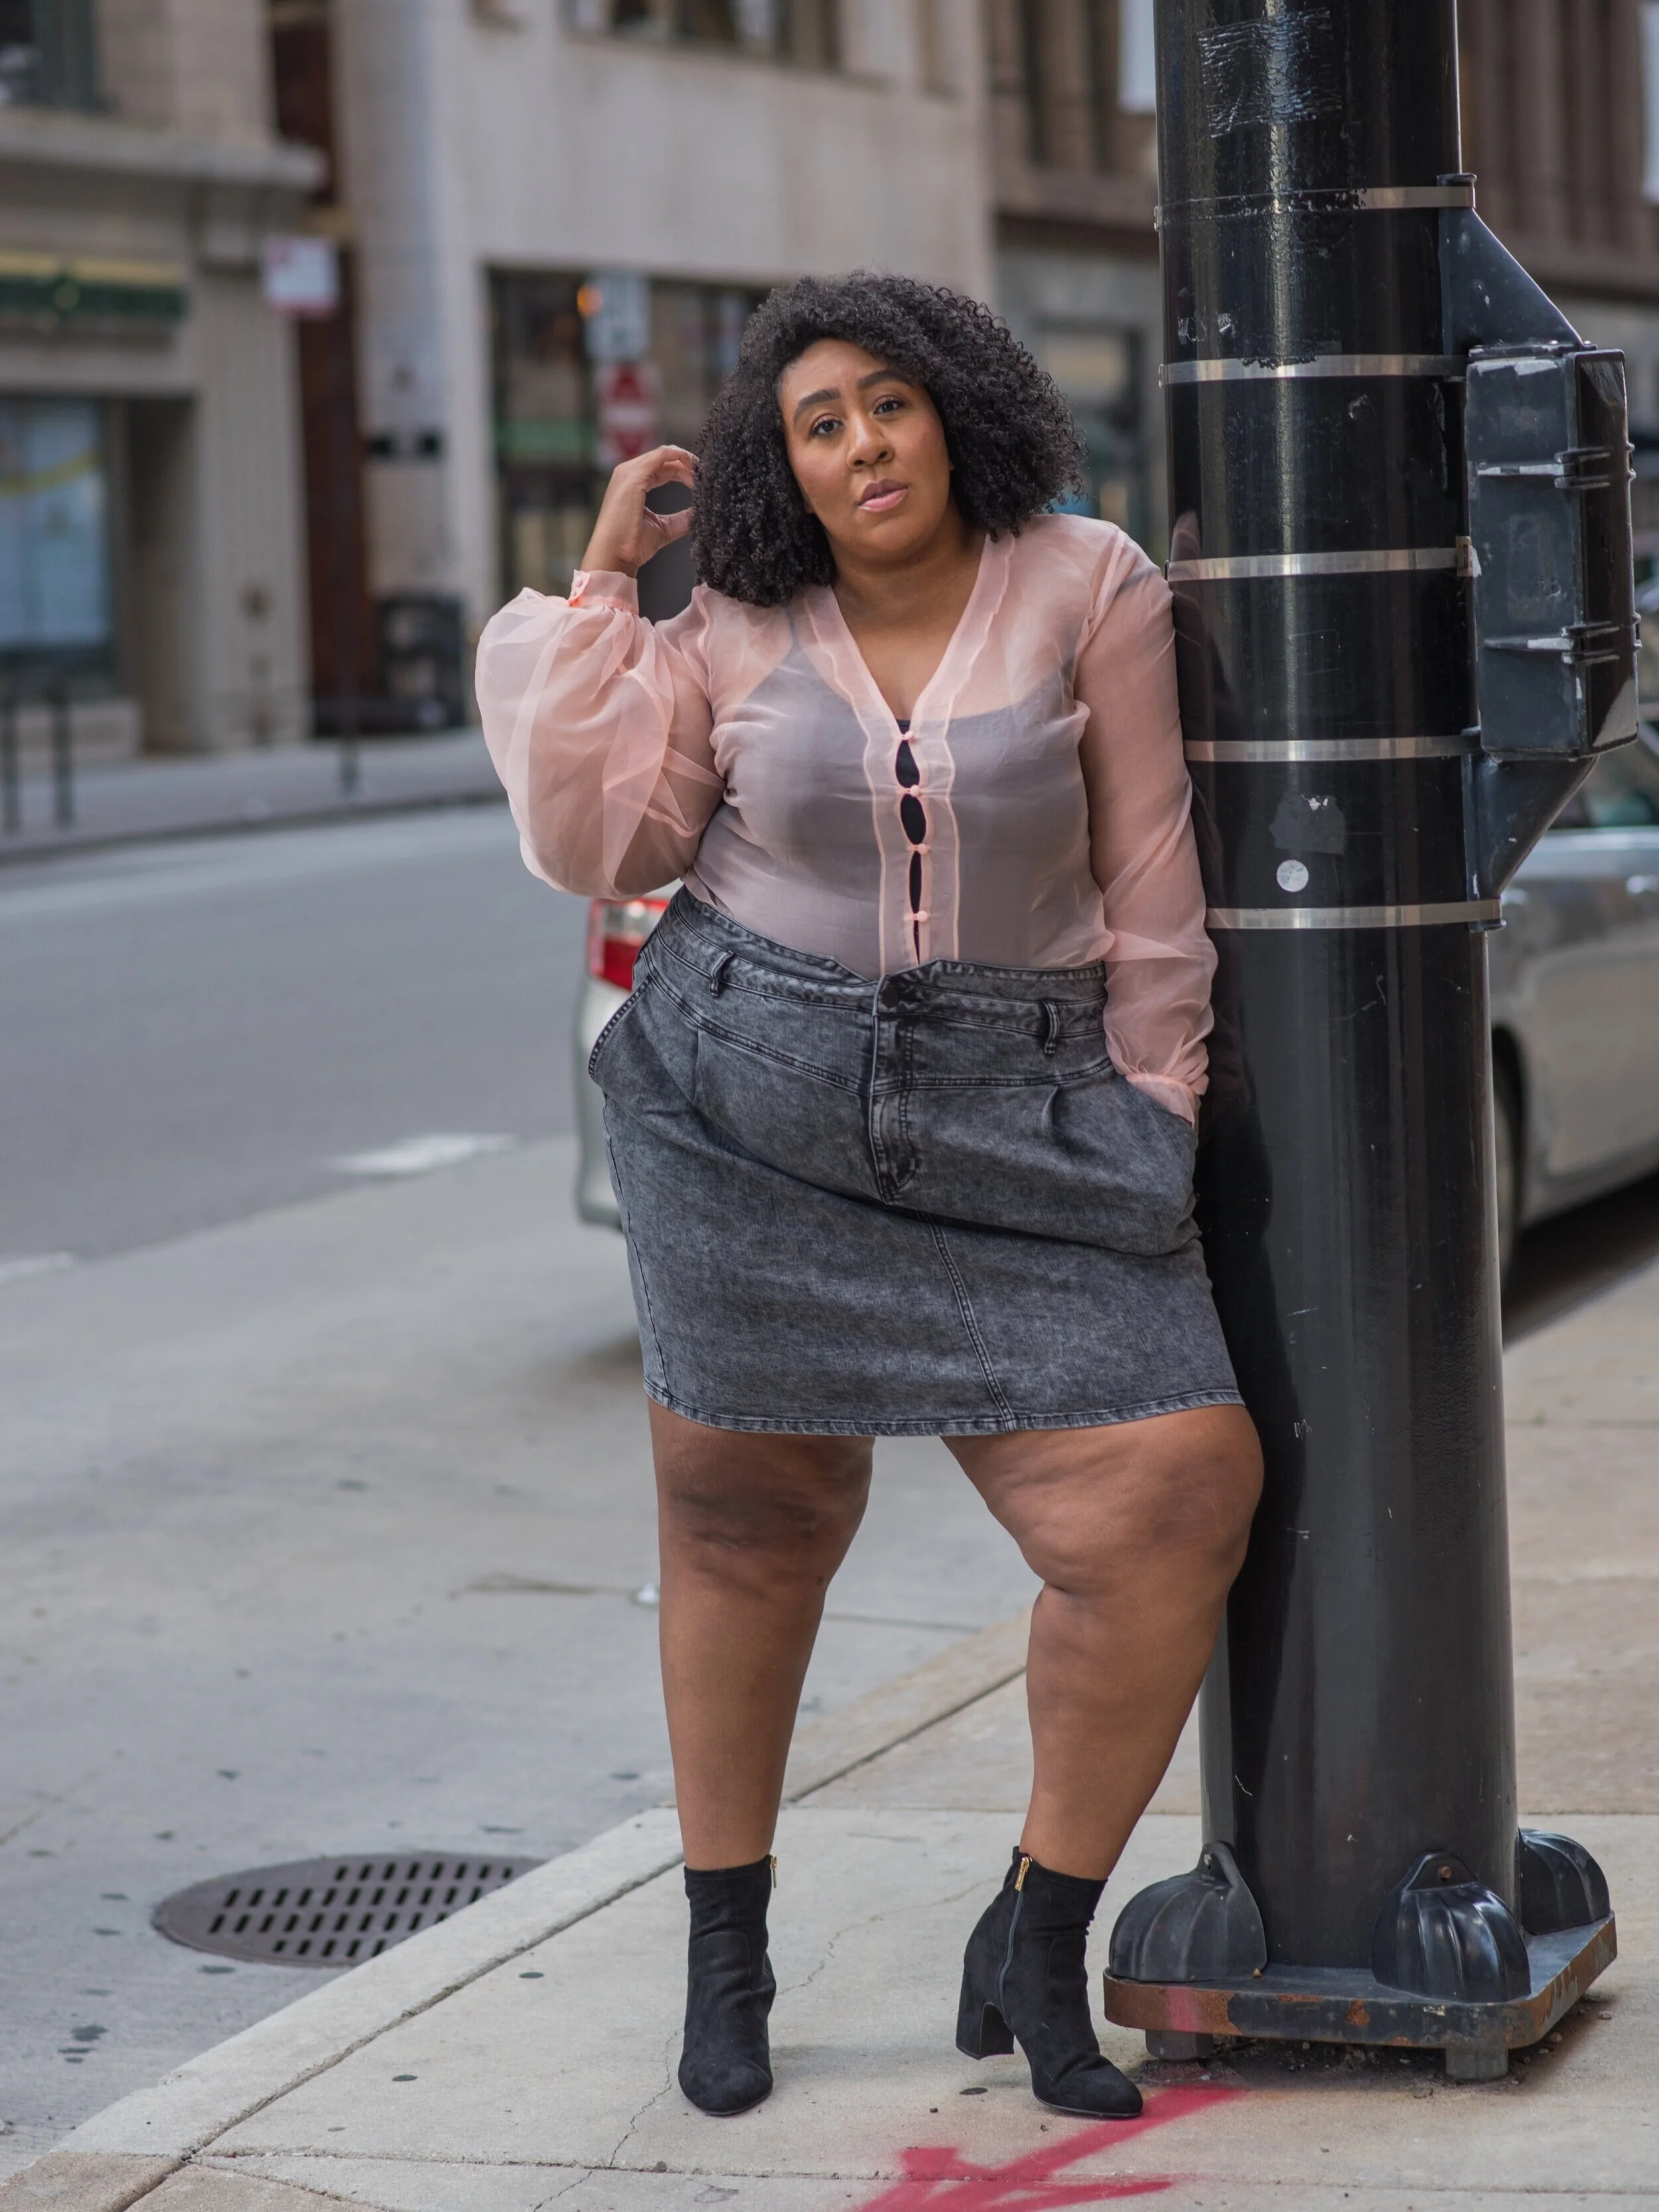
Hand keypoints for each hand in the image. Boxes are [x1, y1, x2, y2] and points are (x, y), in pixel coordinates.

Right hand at [578, 446, 696, 579]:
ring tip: (702, 474)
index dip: (684, 471)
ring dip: (686, 460)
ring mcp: (629, 472)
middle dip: (688, 465)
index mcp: (633, 483)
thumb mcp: (663, 528)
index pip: (663, 468)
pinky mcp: (634, 475)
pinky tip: (693, 468)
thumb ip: (681, 519)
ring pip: (665, 454)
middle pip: (665, 459)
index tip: (701, 481)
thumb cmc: (631, 546)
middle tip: (706, 477)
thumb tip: (699, 514)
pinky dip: (680, 457)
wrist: (614, 556)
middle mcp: (629, 473)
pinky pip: (662, 455)